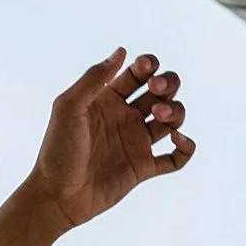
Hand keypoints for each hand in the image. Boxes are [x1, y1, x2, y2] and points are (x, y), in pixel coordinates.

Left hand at [0, 49, 195, 245]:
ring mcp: (135, 142)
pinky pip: (176, 158)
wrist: (58, 194)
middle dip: (168, 84)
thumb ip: (93, 79)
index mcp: (106, 98)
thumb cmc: (58, 149)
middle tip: (156, 90)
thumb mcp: (70, 107)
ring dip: (176, 111)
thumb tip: (121, 51)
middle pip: (160, 92)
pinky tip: (179, 140)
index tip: (146, 69)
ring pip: (171, 119)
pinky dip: (186, 148)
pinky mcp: (143, 168)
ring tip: (159, 115)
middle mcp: (124, 117)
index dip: (148, 65)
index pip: (137, 73)